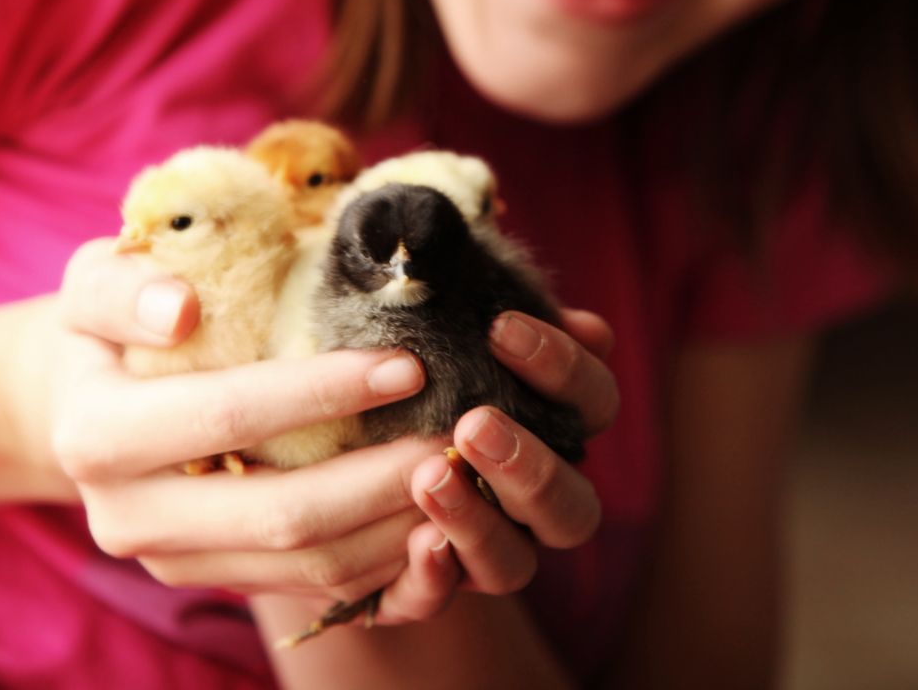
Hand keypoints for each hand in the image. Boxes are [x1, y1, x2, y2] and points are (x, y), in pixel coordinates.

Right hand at [13, 239, 442, 601]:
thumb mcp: (93, 281)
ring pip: (309, 566)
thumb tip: (180, 308)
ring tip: (463, 470)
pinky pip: (318, 589)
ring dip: (399, 524)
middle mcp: (130, 517)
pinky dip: (388, 560)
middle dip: (382, 477)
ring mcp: (177, 563)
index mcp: (96, 436)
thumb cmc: (109, 326)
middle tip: (460, 432)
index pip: (226, 417)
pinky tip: (440, 516)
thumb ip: (124, 287)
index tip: (407, 364)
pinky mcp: (219, 582)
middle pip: (281, 514)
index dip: (320, 393)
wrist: (80, 405)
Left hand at [373, 308, 619, 624]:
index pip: (593, 403)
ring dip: (479, 521)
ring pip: (514, 565)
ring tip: (430, 476)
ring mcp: (487, 549)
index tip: (499, 328)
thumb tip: (578, 320)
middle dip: (530, 467)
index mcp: (555, 426)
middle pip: (573, 507)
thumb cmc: (405, 364)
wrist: (324, 432)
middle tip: (474, 423)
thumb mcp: (443, 329)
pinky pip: (438, 600)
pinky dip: (435, 578)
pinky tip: (419, 544)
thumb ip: (492, 316)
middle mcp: (534, 499)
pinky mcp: (426, 585)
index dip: (561, 369)